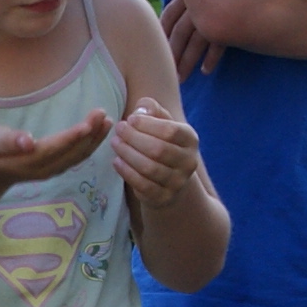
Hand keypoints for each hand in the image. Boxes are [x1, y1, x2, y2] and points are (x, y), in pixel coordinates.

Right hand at [0, 108, 110, 187]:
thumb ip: (9, 141)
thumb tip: (27, 141)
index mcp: (30, 160)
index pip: (55, 148)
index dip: (72, 138)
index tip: (88, 125)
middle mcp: (45, 168)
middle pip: (72, 152)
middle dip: (90, 134)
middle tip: (102, 114)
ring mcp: (53, 170)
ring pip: (79, 156)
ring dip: (95, 139)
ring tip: (107, 121)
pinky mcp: (58, 167)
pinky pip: (78, 156)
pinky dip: (91, 144)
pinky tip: (100, 131)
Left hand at [107, 94, 203, 210]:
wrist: (170, 180)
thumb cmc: (162, 143)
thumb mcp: (161, 122)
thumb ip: (152, 109)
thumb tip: (141, 110)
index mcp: (190, 139)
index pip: (170, 131)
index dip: (147, 124)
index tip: (130, 119)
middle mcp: (189, 162)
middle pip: (159, 150)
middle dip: (134, 138)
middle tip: (118, 130)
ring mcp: (177, 182)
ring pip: (149, 168)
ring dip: (128, 154)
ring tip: (115, 143)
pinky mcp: (164, 197)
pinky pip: (143, 185)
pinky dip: (127, 173)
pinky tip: (117, 162)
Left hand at [161, 0, 220, 80]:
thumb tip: (190, 6)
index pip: (169, 14)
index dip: (161, 31)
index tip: (155, 46)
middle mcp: (200, 1)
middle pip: (179, 32)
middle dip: (171, 53)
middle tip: (166, 71)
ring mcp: (215, 11)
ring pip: (195, 41)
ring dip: (187, 61)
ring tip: (182, 78)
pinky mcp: (231, 21)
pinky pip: (217, 43)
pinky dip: (211, 58)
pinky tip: (206, 69)